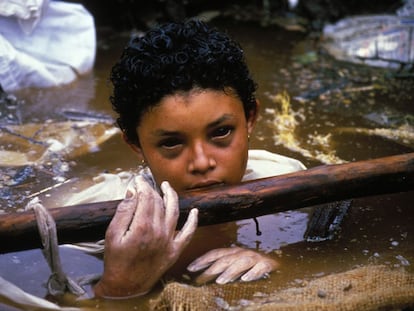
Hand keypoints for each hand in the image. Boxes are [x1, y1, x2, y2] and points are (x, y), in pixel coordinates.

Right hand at [94, 176, 197, 297]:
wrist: (126, 286)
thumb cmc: (116, 260)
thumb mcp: (112, 235)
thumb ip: (123, 212)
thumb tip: (133, 192)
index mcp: (142, 227)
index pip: (146, 197)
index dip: (142, 186)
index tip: (138, 180)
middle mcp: (159, 232)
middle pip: (159, 203)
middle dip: (152, 190)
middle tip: (146, 183)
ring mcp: (169, 241)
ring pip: (174, 212)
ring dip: (172, 196)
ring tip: (167, 186)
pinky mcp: (175, 250)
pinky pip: (189, 233)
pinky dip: (193, 221)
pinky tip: (195, 211)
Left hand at [187, 247, 277, 284]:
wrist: (280, 263)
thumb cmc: (253, 266)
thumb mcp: (236, 265)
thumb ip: (223, 269)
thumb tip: (204, 277)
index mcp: (233, 252)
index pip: (215, 254)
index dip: (202, 260)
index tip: (190, 268)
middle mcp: (242, 253)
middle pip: (225, 259)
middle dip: (211, 268)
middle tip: (200, 279)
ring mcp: (255, 258)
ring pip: (240, 262)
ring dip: (230, 271)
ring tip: (220, 281)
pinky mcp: (268, 265)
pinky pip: (260, 268)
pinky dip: (253, 273)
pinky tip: (246, 279)